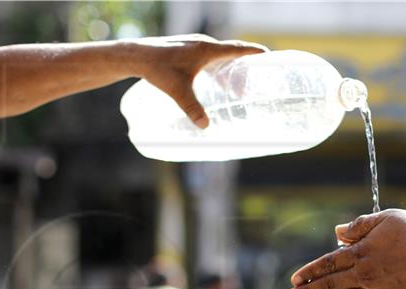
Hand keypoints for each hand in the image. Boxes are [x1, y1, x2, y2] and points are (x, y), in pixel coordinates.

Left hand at [130, 34, 266, 127]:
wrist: (137, 55)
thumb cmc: (157, 68)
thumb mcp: (177, 90)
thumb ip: (191, 108)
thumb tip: (205, 126)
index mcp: (207, 49)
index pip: (237, 49)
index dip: (254, 53)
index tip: (269, 57)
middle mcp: (203, 45)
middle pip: (232, 55)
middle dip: (245, 69)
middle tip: (254, 85)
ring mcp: (195, 47)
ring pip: (220, 58)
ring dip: (231, 72)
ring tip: (238, 91)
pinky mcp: (187, 51)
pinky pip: (210, 60)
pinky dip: (218, 71)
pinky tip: (217, 84)